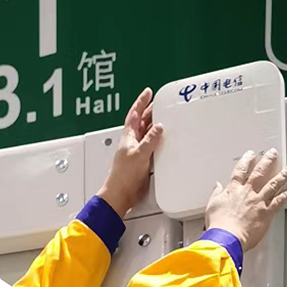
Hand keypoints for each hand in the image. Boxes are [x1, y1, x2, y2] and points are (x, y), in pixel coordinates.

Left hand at [97, 88, 164, 217]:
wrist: (121, 194)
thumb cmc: (123, 176)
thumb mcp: (139, 154)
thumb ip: (150, 140)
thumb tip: (158, 127)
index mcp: (128, 136)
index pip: (135, 114)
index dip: (141, 102)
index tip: (148, 92)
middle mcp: (133, 142)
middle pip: (142, 122)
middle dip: (150, 111)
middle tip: (161, 103)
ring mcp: (138, 152)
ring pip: (148, 134)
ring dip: (155, 126)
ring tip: (165, 117)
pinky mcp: (143, 162)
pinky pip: (153, 147)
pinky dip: (159, 141)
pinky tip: (165, 140)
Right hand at [204, 149, 286, 251]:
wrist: (226, 238)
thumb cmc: (218, 225)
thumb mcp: (211, 206)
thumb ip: (216, 194)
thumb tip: (217, 186)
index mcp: (233, 190)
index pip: (241, 170)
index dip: (246, 160)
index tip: (251, 154)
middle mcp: (247, 192)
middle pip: (259, 172)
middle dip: (267, 161)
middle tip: (273, 154)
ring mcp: (258, 202)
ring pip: (273, 184)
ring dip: (282, 175)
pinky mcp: (266, 213)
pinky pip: (278, 201)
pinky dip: (285, 195)